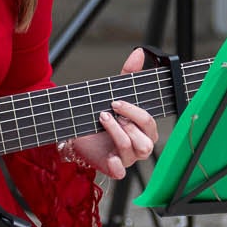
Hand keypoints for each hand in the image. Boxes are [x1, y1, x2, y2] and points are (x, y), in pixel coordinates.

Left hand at [65, 48, 158, 180]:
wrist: (76, 131)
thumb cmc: (101, 114)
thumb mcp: (115, 92)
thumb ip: (128, 74)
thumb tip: (139, 53)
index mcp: (144, 130)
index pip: (150, 124)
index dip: (135, 113)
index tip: (116, 101)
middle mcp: (139, 145)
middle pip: (147, 142)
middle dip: (127, 124)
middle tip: (107, 112)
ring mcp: (127, 158)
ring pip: (132, 150)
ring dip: (116, 133)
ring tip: (102, 120)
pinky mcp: (113, 168)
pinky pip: (121, 173)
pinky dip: (116, 166)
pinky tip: (109, 157)